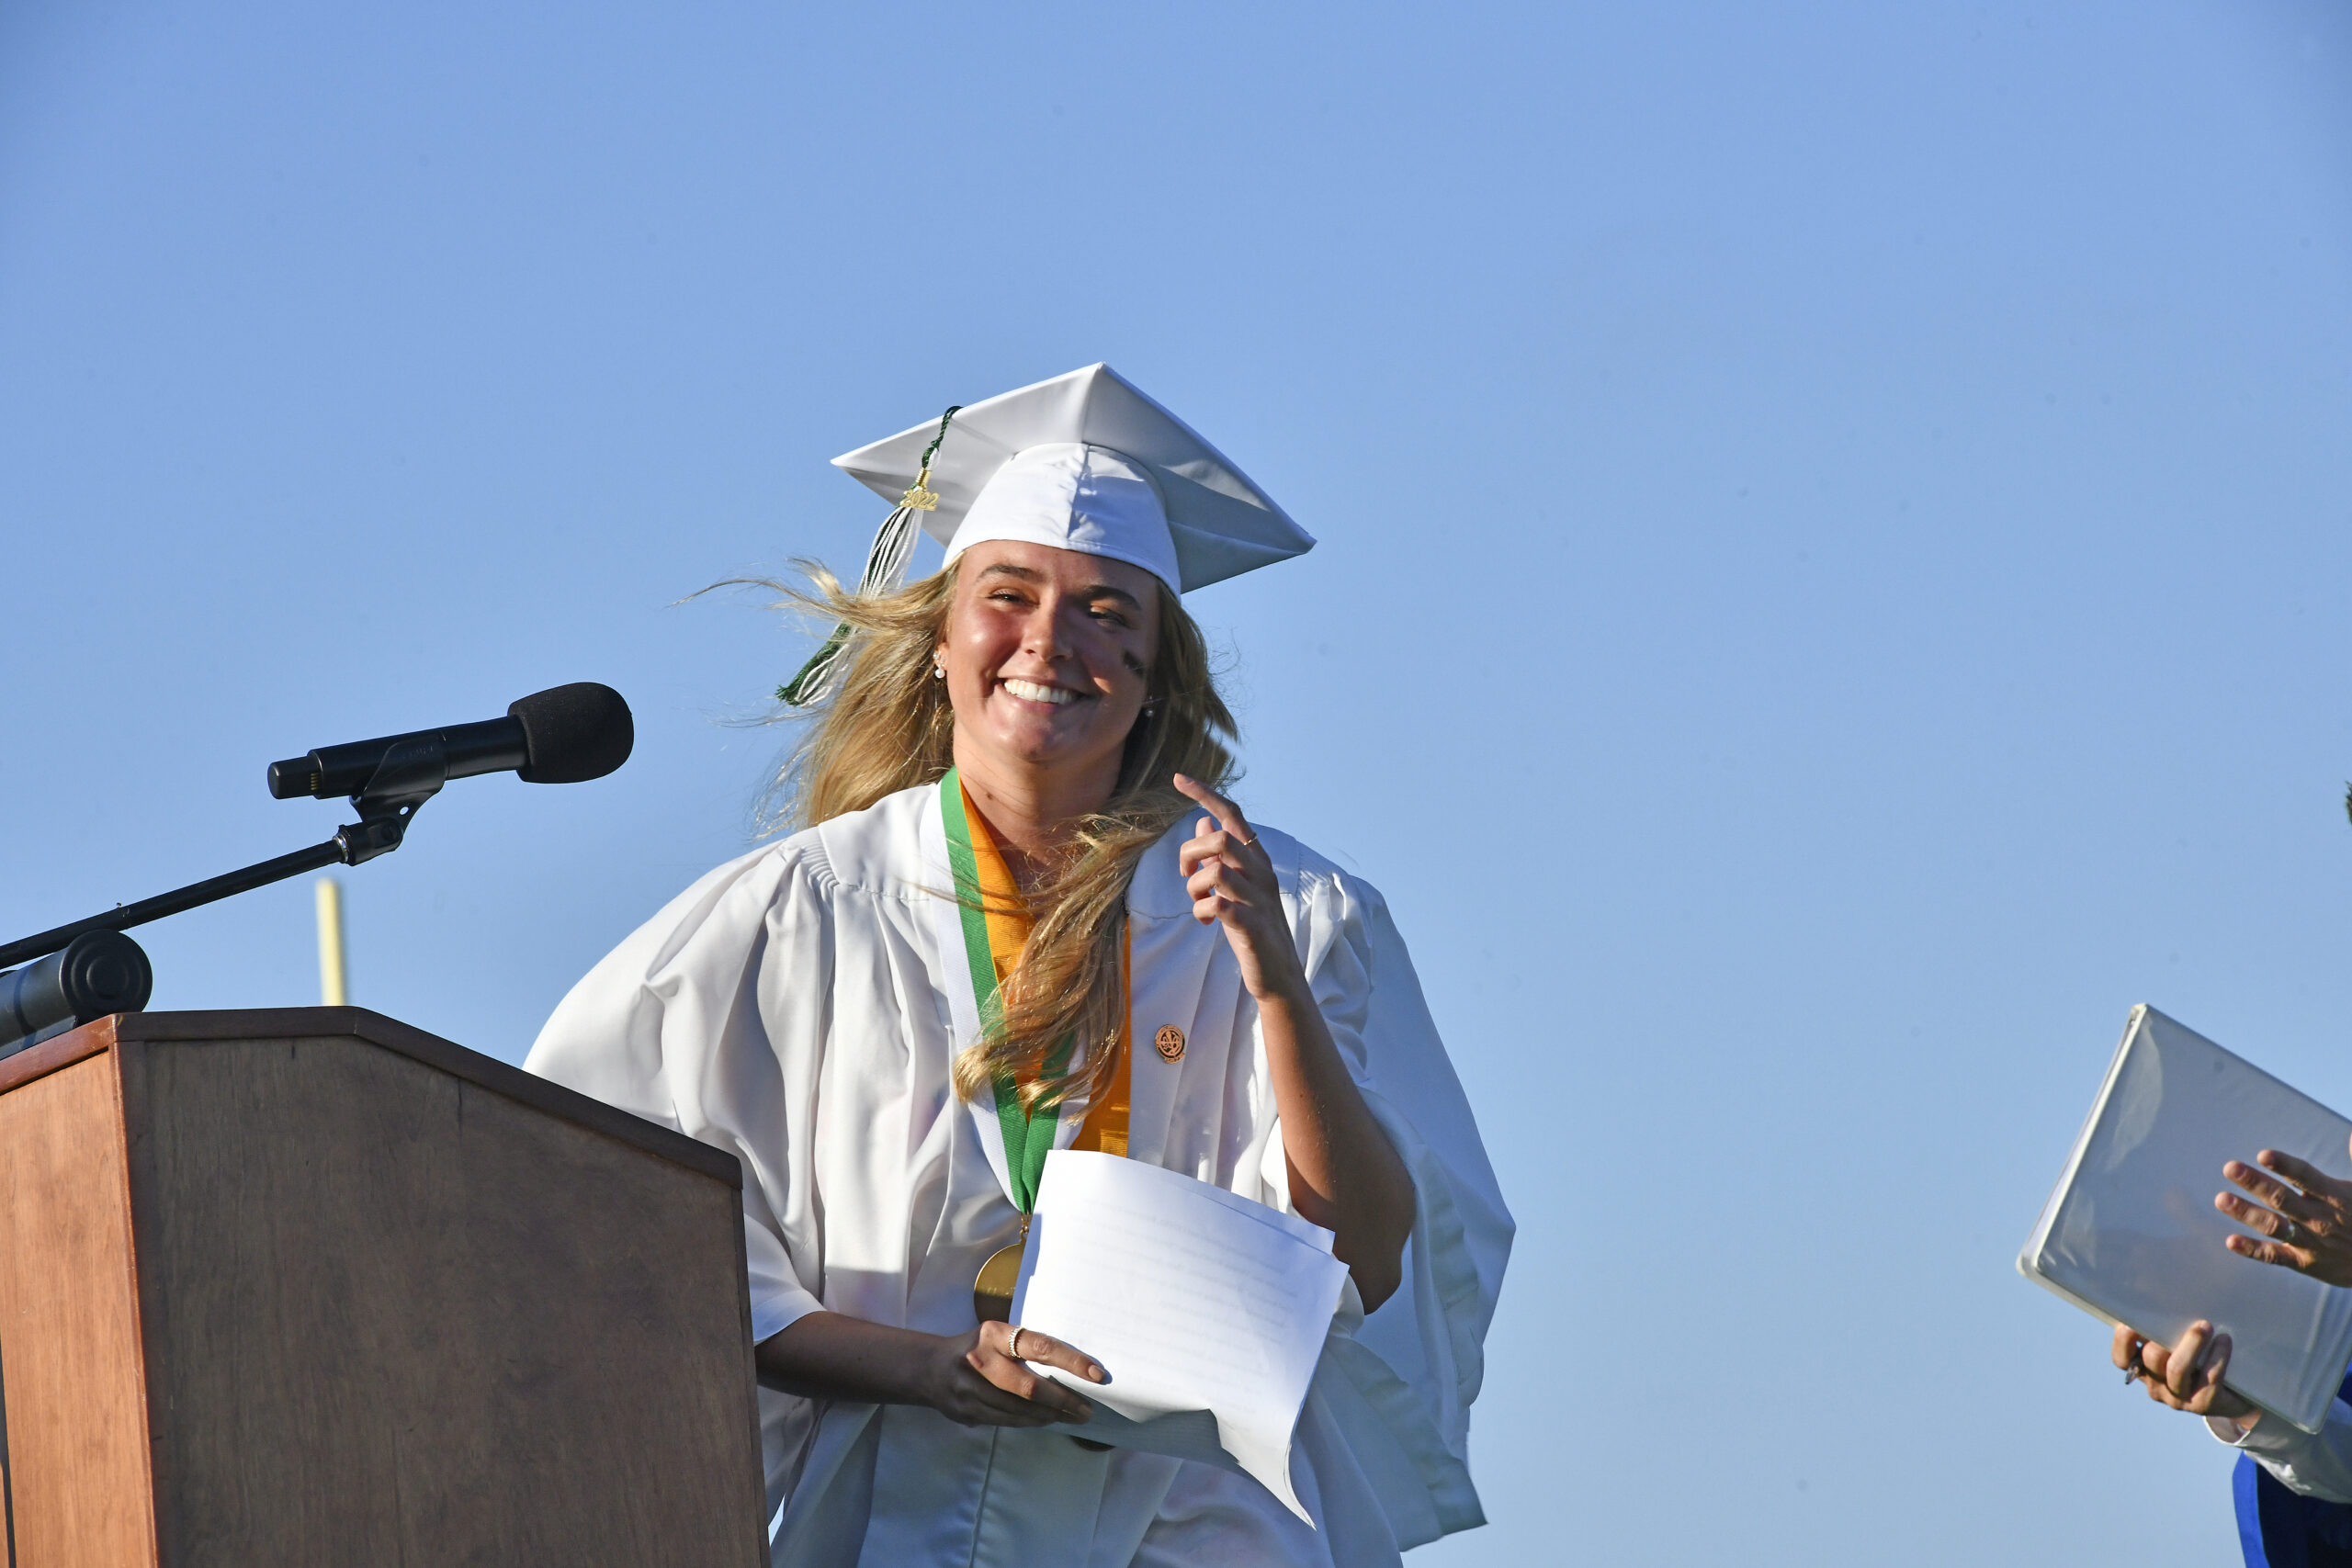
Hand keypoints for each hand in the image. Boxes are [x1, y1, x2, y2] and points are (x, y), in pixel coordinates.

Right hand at [911, 1321, 1104, 1428]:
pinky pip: (1006, 1421)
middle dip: (1063, 1401)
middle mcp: (980, 1359)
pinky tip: (1045, 1420)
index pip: (1040, 1346)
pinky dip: (1030, 1423)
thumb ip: (1024, 1347)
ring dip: (1050, 1416)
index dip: (1071, 1361)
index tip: (1096, 1374)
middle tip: (1086, 1410)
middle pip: (1030, 1387)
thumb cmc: (977, 1347)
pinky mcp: (965, 1411)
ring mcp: (969, 1388)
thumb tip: (1072, 1367)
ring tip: (1071, 1417)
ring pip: (1019, 1410)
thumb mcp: (997, 1335)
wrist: (929, 1368)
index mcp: (994, 1334)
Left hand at [1173, 773, 1300, 1001]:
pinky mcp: (1253, 926)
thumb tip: (1202, 822)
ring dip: (1194, 887)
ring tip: (1198, 903)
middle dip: (1190, 853)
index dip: (1205, 794)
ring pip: (1215, 872)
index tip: (1178, 778)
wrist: (1280, 974)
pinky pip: (1217, 906)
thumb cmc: (1253, 927)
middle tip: (1187, 874)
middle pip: (1220, 839)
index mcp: (1257, 860)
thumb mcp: (1235, 886)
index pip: (1232, 815)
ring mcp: (1259, 899)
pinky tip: (1206, 922)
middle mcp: (1262, 873)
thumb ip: (1220, 856)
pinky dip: (1202, 911)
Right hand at [2111, 1320, 2257, 1427]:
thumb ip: (2165, 1326)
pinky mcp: (2204, 1403)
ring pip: (2177, 1369)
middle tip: (2181, 1315)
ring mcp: (2179, 1398)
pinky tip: (2224, 1340)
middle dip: (2162, 1336)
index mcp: (2143, 1369)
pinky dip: (2217, 1356)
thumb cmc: (2201, 1358)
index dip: (2122, 1342)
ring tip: (2205, 1325)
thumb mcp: (2179, 1343)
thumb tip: (2151, 1286)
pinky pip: (2209, 1378)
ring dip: (2191, 1343)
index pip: (2122, 1360)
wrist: (2234, 1395)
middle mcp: (2157, 1386)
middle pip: (2152, 1359)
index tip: (2130, 1322)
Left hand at [2216, 1136, 2351, 1286]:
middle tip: (2229, 1167)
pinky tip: (2230, 1241)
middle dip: (2256, 1183)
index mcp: (2334, 1197)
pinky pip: (2275, 1256)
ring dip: (2246, 1213)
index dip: (2285, 1166)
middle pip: (2283, 1199)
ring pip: (2274, 1226)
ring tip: (2221, 1199)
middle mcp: (2319, 1219)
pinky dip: (2252, 1250)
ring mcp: (2309, 1242)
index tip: (2263, 1155)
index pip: (2306, 1177)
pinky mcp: (2302, 1263)